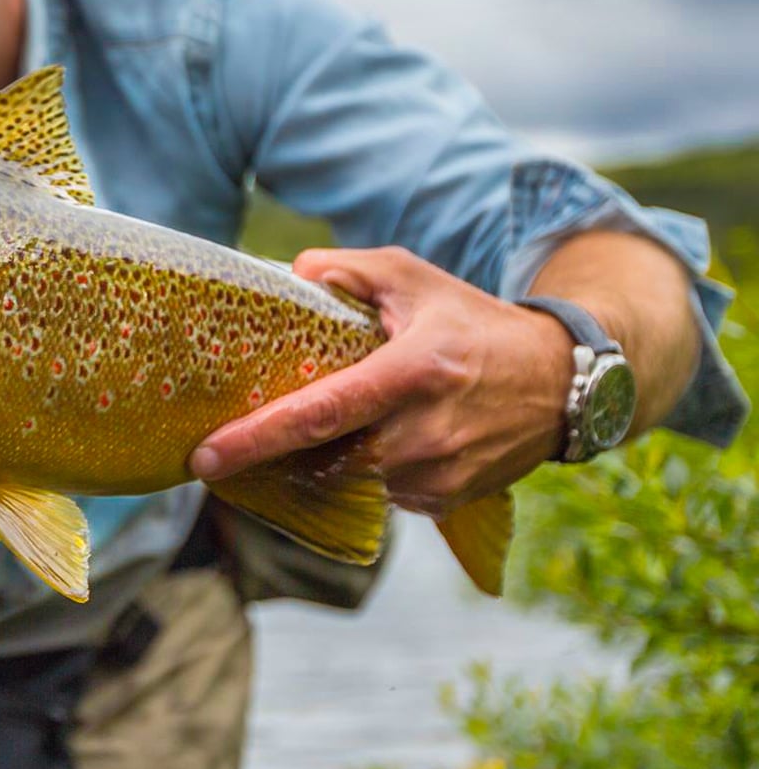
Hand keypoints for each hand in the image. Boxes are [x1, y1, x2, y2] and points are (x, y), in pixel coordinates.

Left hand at [188, 246, 574, 517]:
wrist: (561, 381)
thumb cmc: (474, 323)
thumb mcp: (414, 278)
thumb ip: (347, 270)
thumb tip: (290, 276)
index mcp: (415, 371)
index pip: (324, 412)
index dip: (259, 437)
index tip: (206, 455)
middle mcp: (428, 430)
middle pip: (326, 461)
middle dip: (271, 461)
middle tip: (223, 451)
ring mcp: (440, 472)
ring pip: (349, 481)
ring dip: (313, 465)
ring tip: (288, 440)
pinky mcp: (446, 498)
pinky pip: (379, 494)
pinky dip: (355, 474)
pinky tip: (352, 446)